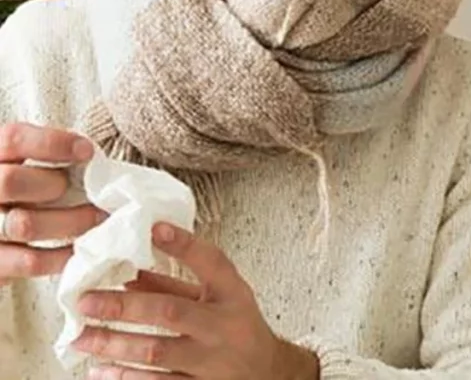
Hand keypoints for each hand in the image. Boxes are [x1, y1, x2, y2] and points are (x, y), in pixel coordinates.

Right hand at [0, 122, 103, 285]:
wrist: (1, 231)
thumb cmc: (22, 193)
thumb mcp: (22, 167)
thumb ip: (43, 160)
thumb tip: (88, 158)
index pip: (12, 140)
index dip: (52, 143)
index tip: (87, 151)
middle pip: (10, 182)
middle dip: (54, 184)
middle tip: (88, 191)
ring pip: (24, 224)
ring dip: (70, 221)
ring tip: (98, 217)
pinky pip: (29, 261)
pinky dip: (62, 255)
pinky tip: (81, 247)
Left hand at [74, 223, 318, 379]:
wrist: (267, 373)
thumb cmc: (238, 327)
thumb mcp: (218, 298)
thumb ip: (175, 285)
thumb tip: (128, 274)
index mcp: (232, 295)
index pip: (211, 263)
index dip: (184, 245)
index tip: (154, 227)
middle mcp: (224, 326)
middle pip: (171, 312)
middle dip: (125, 305)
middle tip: (86, 301)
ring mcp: (213, 362)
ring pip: (157, 352)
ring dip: (115, 344)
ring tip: (82, 337)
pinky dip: (126, 378)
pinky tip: (101, 370)